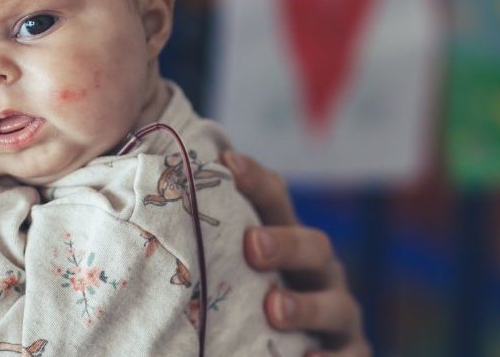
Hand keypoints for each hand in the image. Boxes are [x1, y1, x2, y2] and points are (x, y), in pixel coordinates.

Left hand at [222, 150, 370, 356]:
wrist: (299, 355)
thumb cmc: (249, 305)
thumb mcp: (234, 272)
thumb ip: (210, 248)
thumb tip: (149, 214)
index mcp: (291, 242)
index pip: (277, 202)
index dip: (257, 181)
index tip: (228, 163)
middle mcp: (320, 273)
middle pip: (314, 247)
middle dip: (286, 243)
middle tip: (252, 245)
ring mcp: (339, 314)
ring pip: (335, 303)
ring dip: (306, 305)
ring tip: (274, 309)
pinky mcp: (351, 353)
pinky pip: (349, 355)